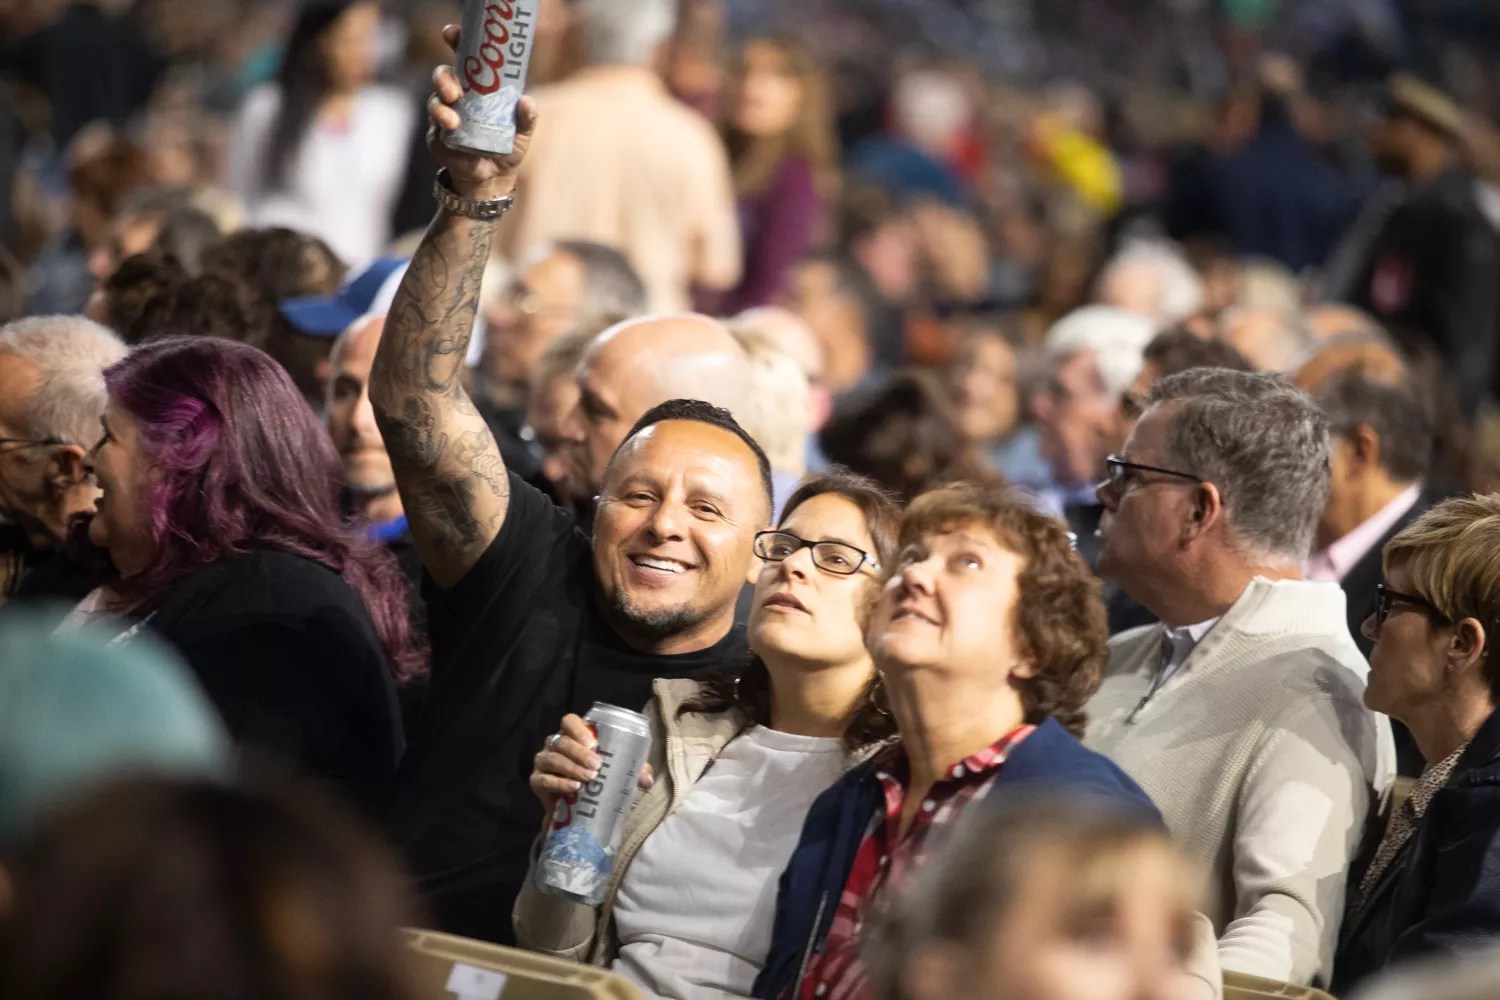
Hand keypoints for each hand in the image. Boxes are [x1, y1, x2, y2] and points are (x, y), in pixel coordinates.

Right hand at [426, 24, 537, 200]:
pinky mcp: (438, 136)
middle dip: (444, 78)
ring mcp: (446, 115)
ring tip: (453, 119)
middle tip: (454, 90)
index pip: (464, 58)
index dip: (456, 42)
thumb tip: (527, 101)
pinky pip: (435, 126)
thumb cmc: (508, 147)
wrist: (494, 179)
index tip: (452, 34)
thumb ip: (527, 117)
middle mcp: (459, 96)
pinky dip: (441, 124)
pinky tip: (451, 128)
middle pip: (444, 75)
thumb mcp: (522, 132)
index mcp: (478, 87)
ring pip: (435, 100)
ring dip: (441, 106)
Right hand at [530, 715, 653, 818]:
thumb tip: (647, 779)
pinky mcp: (536, 781)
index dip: (579, 729)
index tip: (594, 743)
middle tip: (597, 766)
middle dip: (580, 753)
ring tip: (589, 778)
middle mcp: (554, 744)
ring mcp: (543, 762)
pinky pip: (544, 779)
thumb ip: (632, 771)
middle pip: (562, 741)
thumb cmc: (595, 780)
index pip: (569, 721)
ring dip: (571, 767)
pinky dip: (559, 783)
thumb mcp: (615, 772)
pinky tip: (573, 788)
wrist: (574, 809)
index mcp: (572, 735)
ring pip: (552, 758)